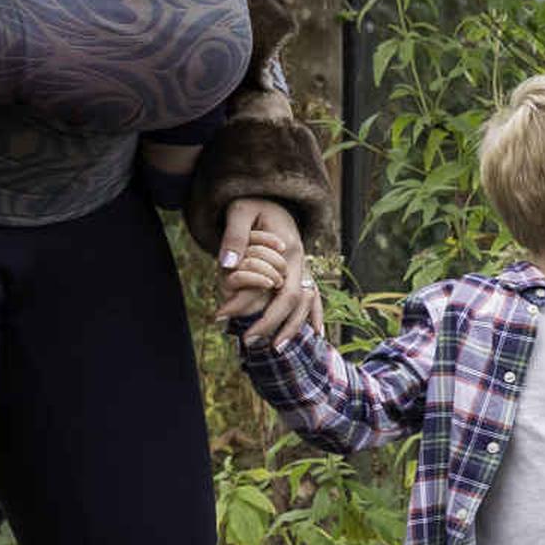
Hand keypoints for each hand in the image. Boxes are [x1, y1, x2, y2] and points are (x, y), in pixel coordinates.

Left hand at [218, 198, 321, 348]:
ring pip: (308, 302)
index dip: (267, 314)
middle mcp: (302, 261)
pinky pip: (314, 296)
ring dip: (296, 327)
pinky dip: (316, 315)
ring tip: (277, 348)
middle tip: (251, 343)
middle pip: (297, 302)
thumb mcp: (239, 211)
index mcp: (290, 249)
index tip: (242, 329)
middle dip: (278, 326)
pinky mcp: (301, 270)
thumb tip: (227, 264)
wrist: (274, 196)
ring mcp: (304, 266)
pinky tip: (317, 335)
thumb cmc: (253, 203)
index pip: (283, 292)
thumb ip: (234, 236)